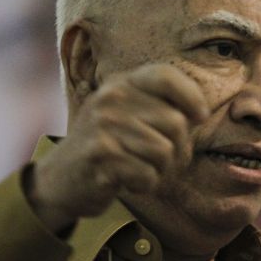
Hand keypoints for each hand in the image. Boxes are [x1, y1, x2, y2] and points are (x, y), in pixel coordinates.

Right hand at [25, 63, 208, 231]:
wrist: (59, 180)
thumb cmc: (108, 148)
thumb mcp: (128, 116)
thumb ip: (160, 107)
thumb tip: (200, 113)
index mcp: (121, 84)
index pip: (166, 76)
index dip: (192, 96)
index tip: (199, 117)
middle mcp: (111, 99)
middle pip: (176, 122)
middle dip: (179, 149)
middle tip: (163, 161)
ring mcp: (103, 126)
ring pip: (164, 151)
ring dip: (161, 170)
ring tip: (143, 170)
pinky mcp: (100, 156)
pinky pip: (147, 174)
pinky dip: (145, 185)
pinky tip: (129, 182)